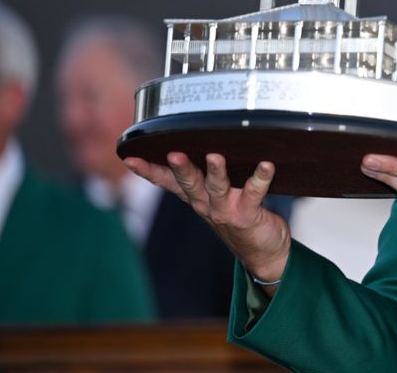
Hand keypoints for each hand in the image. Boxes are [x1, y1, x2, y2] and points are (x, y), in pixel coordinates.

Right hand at [123, 152, 291, 288]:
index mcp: (196, 197)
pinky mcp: (247, 214)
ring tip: (215, 156)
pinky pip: (255, 192)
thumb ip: (208, 176)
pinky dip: (261, 178)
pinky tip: (266, 165)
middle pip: (189, 183)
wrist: (264, 253)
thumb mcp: (216, 198)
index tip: (130, 158)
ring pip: (217, 188)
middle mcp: (206, 204)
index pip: (167, 182)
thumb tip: (204, 142)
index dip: (148, 171)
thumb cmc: (240, 218)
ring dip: (216, 171)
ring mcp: (225, 210)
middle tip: (173, 153)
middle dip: (180, 168)